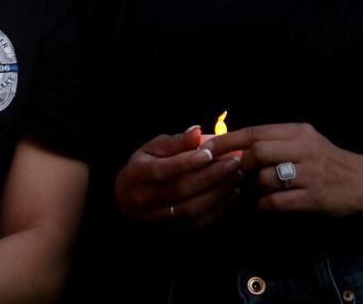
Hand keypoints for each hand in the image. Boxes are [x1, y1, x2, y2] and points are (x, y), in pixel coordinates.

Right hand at [115, 126, 243, 227]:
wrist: (127, 200)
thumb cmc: (143, 167)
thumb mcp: (152, 149)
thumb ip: (175, 142)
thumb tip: (197, 131)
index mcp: (137, 174)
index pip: (162, 170)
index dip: (187, 162)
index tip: (211, 152)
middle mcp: (144, 198)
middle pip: (181, 190)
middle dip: (211, 176)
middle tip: (234, 163)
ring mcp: (157, 217)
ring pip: (191, 209)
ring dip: (218, 193)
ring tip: (236, 176)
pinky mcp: (171, 230)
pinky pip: (198, 223)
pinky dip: (218, 209)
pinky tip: (231, 193)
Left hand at [206, 123, 362, 215]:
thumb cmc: (327, 160)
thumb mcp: (304, 141)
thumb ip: (273, 141)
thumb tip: (231, 145)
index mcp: (297, 131)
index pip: (254, 132)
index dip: (227, 141)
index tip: (206, 148)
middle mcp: (303, 149)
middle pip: (257, 152)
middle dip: (240, 164)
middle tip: (235, 173)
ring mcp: (309, 174)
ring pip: (265, 178)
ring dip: (255, 186)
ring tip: (258, 189)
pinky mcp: (314, 198)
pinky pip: (277, 202)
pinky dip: (266, 204)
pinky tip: (268, 204)